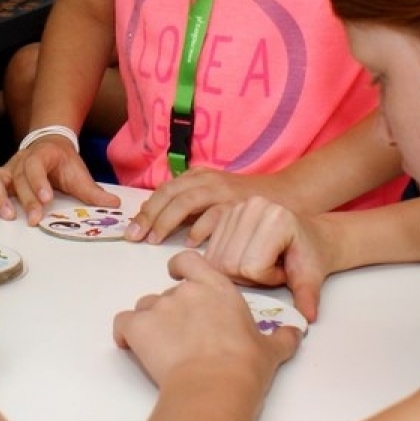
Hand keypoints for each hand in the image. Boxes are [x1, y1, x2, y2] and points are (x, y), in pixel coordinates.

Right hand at [0, 135, 118, 223]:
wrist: (49, 143)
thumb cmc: (63, 162)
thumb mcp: (79, 173)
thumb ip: (93, 191)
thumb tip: (113, 205)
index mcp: (42, 156)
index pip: (36, 166)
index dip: (38, 182)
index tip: (46, 199)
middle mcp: (21, 161)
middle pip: (18, 178)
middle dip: (25, 199)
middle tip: (32, 218)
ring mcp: (7, 169)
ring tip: (6, 215)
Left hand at [112, 250, 300, 391]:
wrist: (214, 385)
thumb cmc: (245, 367)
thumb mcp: (271, 351)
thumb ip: (281, 338)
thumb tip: (294, 334)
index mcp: (217, 289)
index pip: (189, 262)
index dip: (180, 268)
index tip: (177, 276)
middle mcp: (186, 291)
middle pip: (166, 293)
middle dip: (169, 313)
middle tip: (180, 339)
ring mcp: (159, 307)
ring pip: (144, 307)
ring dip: (149, 324)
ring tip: (160, 350)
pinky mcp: (138, 327)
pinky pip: (122, 323)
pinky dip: (124, 334)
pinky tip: (130, 347)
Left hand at [125, 167, 262, 243]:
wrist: (287, 195)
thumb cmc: (245, 202)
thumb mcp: (213, 196)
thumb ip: (189, 206)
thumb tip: (157, 220)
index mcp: (200, 177)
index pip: (164, 190)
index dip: (146, 210)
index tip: (132, 229)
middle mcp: (209, 181)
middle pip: (170, 194)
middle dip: (149, 216)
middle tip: (135, 236)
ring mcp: (224, 191)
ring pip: (186, 201)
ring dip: (166, 221)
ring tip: (154, 240)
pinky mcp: (239, 205)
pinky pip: (214, 215)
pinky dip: (199, 228)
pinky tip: (189, 243)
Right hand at [199, 197, 333, 321]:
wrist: (309, 236)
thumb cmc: (309, 256)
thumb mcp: (311, 277)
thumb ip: (308, 296)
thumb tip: (309, 318)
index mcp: (277, 218)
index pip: (252, 267)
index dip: (268, 278)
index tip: (283, 271)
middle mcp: (254, 206)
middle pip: (230, 264)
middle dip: (250, 276)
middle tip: (270, 268)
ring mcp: (238, 207)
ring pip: (218, 260)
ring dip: (237, 269)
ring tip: (260, 261)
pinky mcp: (226, 212)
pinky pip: (212, 251)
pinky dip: (226, 261)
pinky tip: (246, 255)